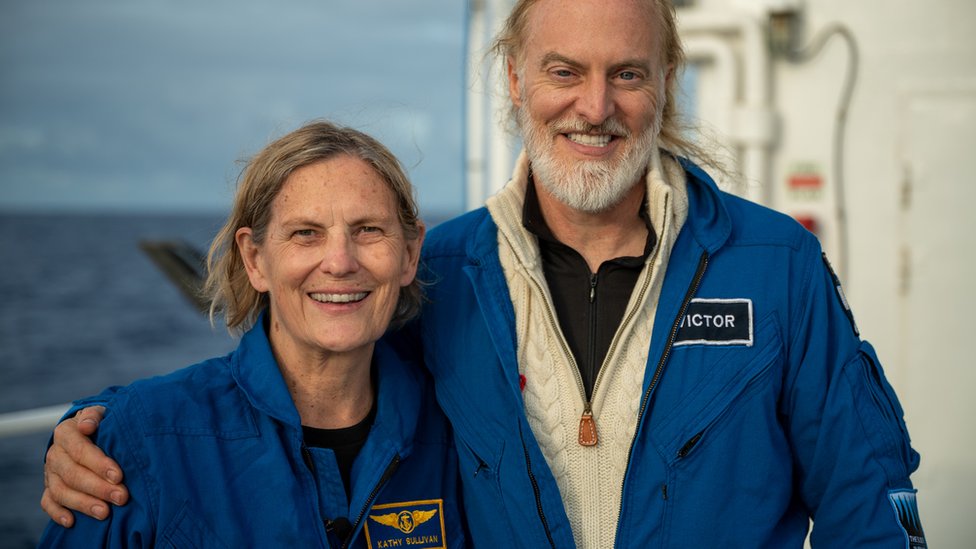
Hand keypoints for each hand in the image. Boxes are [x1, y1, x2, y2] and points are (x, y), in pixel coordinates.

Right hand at [40, 406, 128, 526]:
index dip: (99, 464)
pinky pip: (48, 502)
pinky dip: (57, 513)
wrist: (88, 430)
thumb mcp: (101, 412)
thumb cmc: (101, 423)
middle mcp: (55, 453)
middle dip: (98, 487)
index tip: (118, 475)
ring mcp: (50, 473)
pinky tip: (72, 521)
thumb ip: (94, 416)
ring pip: (61, 491)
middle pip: (72, 474)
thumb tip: (87, 426)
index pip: (80, 450)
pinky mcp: (49, 488)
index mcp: (66, 432)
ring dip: (83, 503)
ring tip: (105, 513)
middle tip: (121, 497)